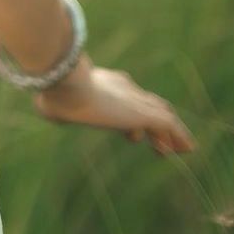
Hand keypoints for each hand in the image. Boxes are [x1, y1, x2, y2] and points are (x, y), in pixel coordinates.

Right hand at [31, 54, 196, 156]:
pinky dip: (180, 137)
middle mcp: (122, 87)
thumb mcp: (52, 100)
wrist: (65, 84)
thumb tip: (45, 106)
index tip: (134, 133)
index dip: (132, 116)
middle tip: (159, 143)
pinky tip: (188, 149)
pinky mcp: (144, 113)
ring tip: (178, 150)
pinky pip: (170, 126)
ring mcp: (135, 99)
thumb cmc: (54, 94)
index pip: (125, 97)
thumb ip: (52, 103)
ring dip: (170, 134)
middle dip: (154, 123)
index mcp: (102, 83)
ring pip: (161, 115)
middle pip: (147, 104)